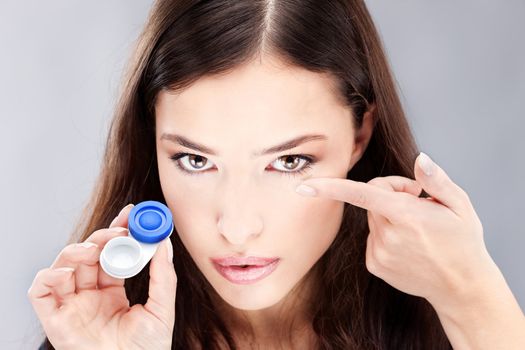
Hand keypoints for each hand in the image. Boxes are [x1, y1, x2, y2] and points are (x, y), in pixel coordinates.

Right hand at [28, 204, 176, 349]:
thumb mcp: (162, 309)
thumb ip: (164, 277)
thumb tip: (164, 243)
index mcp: (113, 292)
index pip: (112, 254)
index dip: (118, 232)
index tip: (130, 214)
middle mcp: (90, 295)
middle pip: (89, 255)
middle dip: (102, 236)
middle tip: (118, 230)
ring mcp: (72, 305)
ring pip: (64, 265)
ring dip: (78, 250)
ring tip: (95, 249)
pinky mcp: (54, 318)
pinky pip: (41, 291)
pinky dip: (49, 276)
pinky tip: (68, 273)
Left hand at [295, 152, 494, 308]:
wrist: (461, 287)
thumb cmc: (463, 242)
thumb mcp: (460, 206)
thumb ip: (436, 180)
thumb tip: (419, 159)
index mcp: (407, 216)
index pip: (361, 194)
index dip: (331, 187)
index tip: (304, 185)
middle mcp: (388, 236)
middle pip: (370, 197)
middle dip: (389, 192)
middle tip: (416, 199)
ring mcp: (379, 254)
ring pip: (371, 218)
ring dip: (387, 214)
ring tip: (415, 227)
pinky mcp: (375, 265)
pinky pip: (372, 237)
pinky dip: (385, 234)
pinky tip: (407, 245)